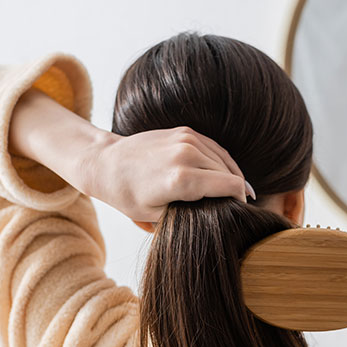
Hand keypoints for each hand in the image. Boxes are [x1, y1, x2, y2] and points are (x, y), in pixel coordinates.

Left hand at [10, 90, 251, 221]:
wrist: (106, 163)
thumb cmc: (127, 195)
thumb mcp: (157, 215)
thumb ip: (191, 213)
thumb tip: (218, 215)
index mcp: (181, 179)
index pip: (231, 187)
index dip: (240, 201)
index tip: (241, 213)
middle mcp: (187, 155)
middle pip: (230, 174)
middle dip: (236, 191)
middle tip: (238, 207)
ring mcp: (187, 139)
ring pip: (225, 160)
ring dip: (231, 176)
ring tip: (235, 193)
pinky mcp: (185, 131)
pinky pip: (214, 148)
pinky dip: (222, 162)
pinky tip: (224, 175)